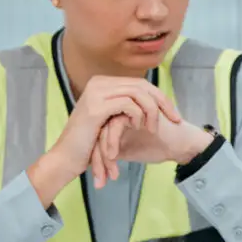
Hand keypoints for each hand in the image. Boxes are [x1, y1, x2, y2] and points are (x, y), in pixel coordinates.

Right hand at [27, 75, 181, 200]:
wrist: (65, 159)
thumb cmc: (88, 144)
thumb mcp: (109, 122)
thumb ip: (125, 109)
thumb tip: (152, 103)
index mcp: (103, 83)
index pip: (140, 84)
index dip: (160, 98)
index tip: (173, 115)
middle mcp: (99, 82)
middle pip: (142, 85)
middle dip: (163, 103)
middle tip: (175, 120)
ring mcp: (97, 93)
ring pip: (138, 93)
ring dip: (151, 111)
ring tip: (153, 130)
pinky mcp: (97, 107)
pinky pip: (128, 104)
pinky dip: (138, 116)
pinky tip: (137, 128)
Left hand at [90, 113, 212, 174]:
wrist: (179, 143)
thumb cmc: (155, 147)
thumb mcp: (125, 152)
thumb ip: (108, 152)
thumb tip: (88, 164)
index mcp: (113, 121)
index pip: (95, 139)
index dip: (96, 161)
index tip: (100, 181)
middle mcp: (116, 113)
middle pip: (96, 135)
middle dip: (97, 161)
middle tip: (100, 181)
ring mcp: (124, 109)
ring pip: (103, 130)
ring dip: (104, 155)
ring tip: (111, 172)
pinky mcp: (133, 108)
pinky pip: (115, 124)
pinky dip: (113, 141)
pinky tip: (115, 155)